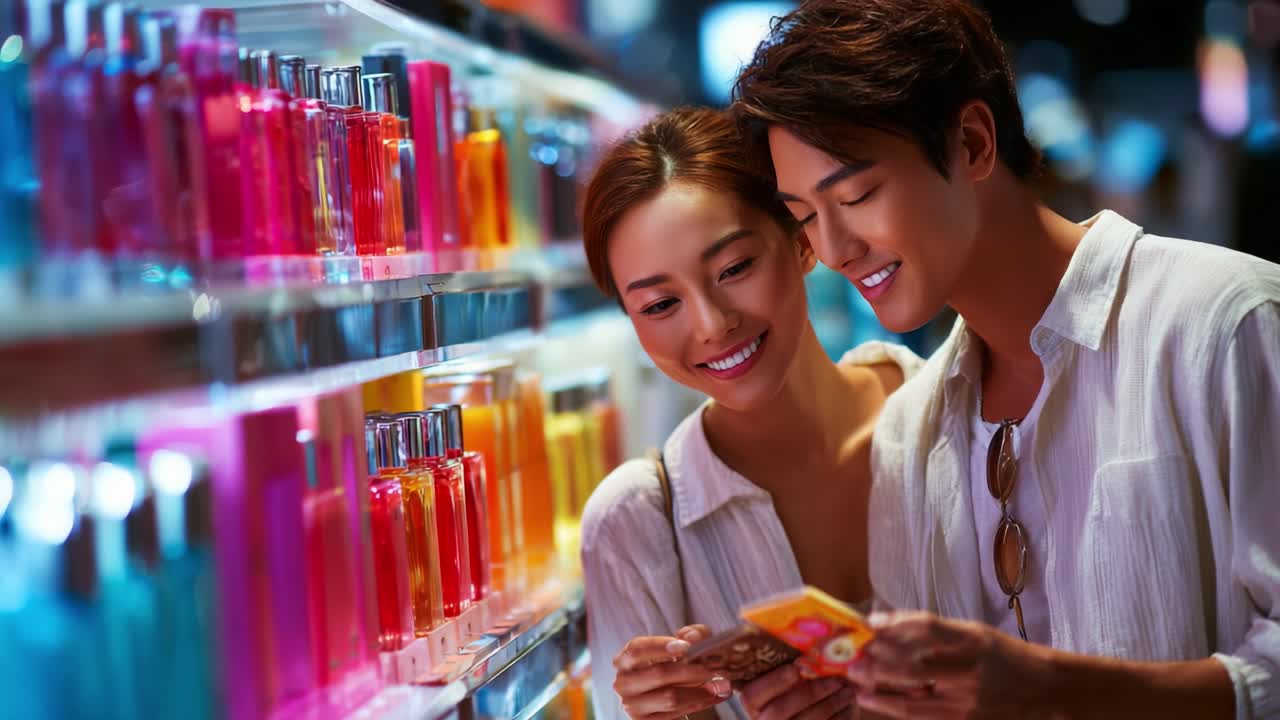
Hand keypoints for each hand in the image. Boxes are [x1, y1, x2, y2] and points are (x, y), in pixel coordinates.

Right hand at [613, 625, 733, 719]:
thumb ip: (689, 635)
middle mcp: (624, 683)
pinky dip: (700, 704)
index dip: (661, 646)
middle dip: (692, 671)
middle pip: (659, 674)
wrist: (664, 695)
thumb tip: (694, 636)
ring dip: (701, 691)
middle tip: (715, 669)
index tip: (686, 647)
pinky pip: (677, 714)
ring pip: (671, 697)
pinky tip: (714, 696)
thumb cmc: (669, 666)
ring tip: (722, 685)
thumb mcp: (678, 647)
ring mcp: (632, 706)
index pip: (637, 649)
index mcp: (625, 660)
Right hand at [739, 664, 857, 718]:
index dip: (774, 682)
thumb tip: (807, 657)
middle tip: (835, 681)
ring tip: (848, 692)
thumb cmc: (802, 696)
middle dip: (810, 693)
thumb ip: (794, 673)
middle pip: (779, 710)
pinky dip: (839, 719)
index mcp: (754, 706)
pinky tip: (849, 707)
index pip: (752, 695)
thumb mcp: (793, 684)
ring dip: (830, 705)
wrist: (810, 715)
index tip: (797, 668)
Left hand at [847, 611, 1055, 718]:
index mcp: (973, 638)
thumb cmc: (1005, 657)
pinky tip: (875, 701)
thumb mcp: (975, 633)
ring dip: (879, 688)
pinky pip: (922, 716)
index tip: (870, 623)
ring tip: (856, 680)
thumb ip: (937, 632)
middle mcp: (970, 668)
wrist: (1046, 691)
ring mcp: (968, 700)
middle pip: (914, 663)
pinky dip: (894, 708)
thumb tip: (888, 625)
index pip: (928, 627)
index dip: (895, 624)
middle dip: (877, 660)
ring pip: (912, 695)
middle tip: (853, 657)